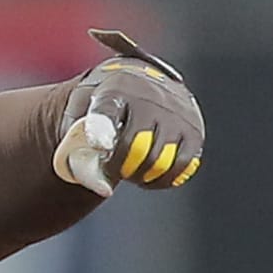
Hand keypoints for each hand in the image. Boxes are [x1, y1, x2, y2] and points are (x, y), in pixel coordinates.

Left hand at [54, 29, 203, 197]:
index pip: (107, 111)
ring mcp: (178, 113)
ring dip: (139, 174)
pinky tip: (147, 174)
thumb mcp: (78, 113)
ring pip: (158, 161)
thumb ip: (77, 147)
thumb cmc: (100, 105)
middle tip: (113, 167)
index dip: (103, 131)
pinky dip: (161, 179)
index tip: (99, 145)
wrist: (140, 82)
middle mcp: (152, 97)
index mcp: (115, 88)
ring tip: (129, 168)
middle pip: (134, 147)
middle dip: (119, 166)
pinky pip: (180, 167)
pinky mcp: (194, 131)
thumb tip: (105, 189)